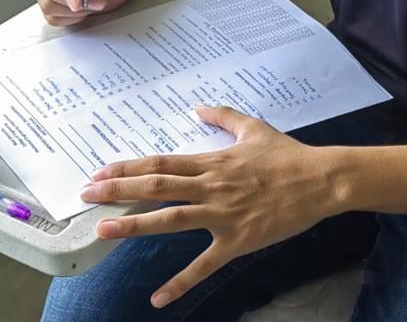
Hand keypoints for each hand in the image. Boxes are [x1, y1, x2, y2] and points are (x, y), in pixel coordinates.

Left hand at [79, 106, 341, 309]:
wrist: (320, 179)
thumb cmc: (288, 154)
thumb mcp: (255, 128)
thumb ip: (224, 117)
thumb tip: (199, 108)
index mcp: (214, 161)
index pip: (163, 163)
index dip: (130, 167)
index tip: (101, 170)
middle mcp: (212, 186)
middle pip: (157, 187)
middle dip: (119, 190)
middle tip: (86, 194)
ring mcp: (223, 214)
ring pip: (171, 219)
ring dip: (134, 225)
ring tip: (102, 231)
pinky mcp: (238, 240)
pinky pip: (204, 264)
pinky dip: (180, 282)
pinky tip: (158, 298)